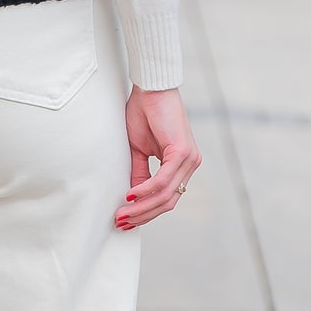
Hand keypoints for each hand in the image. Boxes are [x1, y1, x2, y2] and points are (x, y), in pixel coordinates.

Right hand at [117, 87, 201, 228]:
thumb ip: (139, 174)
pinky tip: (130, 196)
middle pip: (168, 202)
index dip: (146, 212)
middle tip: (121, 222)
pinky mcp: (183, 152)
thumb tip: (132, 199)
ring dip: (141, 208)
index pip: (167, 198)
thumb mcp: (139, 150)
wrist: (151, 88)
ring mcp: (190, 159)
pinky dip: (146, 190)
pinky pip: (163, 180)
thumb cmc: (144, 113)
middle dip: (143, 216)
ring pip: (165, 195)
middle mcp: (190, 164)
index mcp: (181, 165)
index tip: (126, 220)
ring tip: (121, 214)